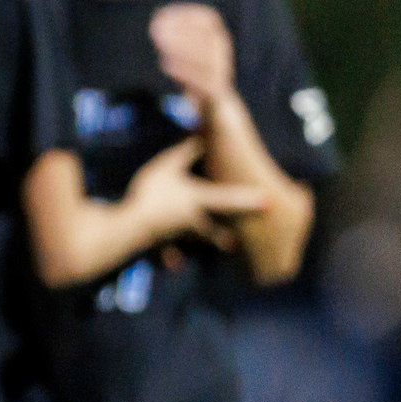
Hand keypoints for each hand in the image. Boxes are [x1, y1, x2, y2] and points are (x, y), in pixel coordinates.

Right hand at [124, 137, 267, 248]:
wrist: (131, 227)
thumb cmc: (152, 193)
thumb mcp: (167, 165)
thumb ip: (185, 152)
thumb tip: (201, 136)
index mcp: (198, 201)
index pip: (229, 200)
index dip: (249, 200)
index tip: (269, 203)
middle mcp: (194, 222)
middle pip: (214, 233)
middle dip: (224, 238)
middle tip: (234, 244)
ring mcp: (177, 237)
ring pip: (195, 244)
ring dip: (203, 247)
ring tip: (208, 250)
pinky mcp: (159, 246)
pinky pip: (168, 254)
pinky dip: (172, 259)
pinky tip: (173, 264)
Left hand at [149, 3, 237, 116]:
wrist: (214, 104)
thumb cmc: (194, 71)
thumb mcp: (187, 50)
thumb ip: (175, 34)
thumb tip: (156, 17)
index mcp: (218, 36)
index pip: (206, 20)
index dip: (183, 15)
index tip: (159, 15)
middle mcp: (223, 51)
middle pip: (204, 37)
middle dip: (178, 31)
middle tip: (154, 30)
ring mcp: (222, 70)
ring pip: (204, 57)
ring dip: (180, 49)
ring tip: (159, 44)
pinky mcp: (215, 89)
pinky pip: (201, 80)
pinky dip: (183, 72)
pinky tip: (165, 65)